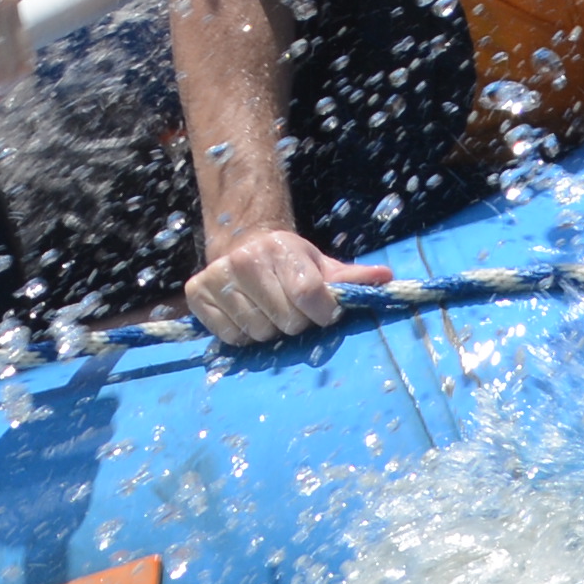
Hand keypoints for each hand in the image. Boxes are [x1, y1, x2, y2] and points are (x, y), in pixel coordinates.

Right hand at [186, 221, 392, 346]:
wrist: (244, 247)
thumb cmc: (292, 265)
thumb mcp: (322, 267)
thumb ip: (352, 278)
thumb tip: (386, 278)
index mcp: (281, 248)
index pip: (309, 296)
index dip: (322, 312)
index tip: (322, 311)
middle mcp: (245, 258)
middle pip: (285, 321)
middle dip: (294, 322)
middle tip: (290, 308)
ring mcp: (217, 274)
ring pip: (257, 332)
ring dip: (268, 330)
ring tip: (267, 310)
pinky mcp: (196, 292)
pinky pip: (229, 337)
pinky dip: (240, 334)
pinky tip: (244, 314)